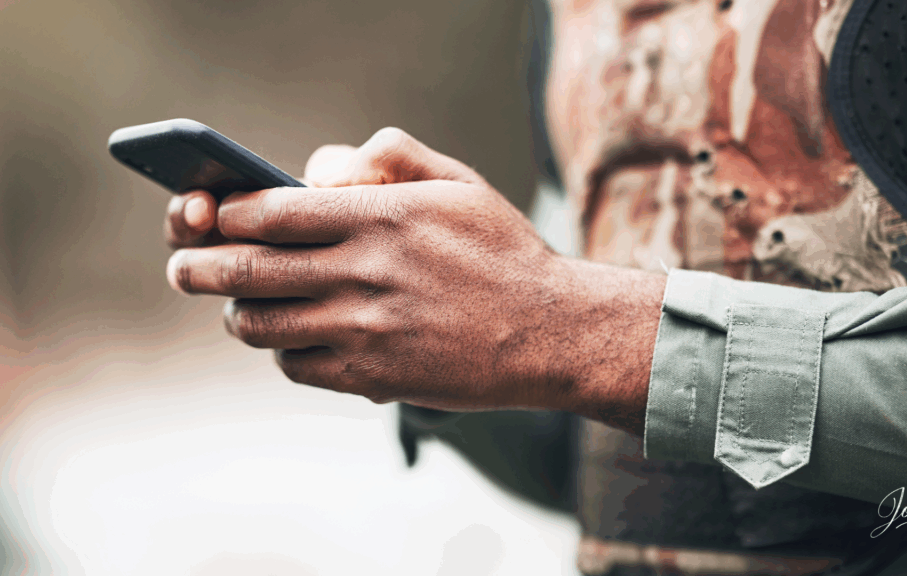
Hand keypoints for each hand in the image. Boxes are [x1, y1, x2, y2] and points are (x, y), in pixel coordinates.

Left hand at [164, 128, 664, 433]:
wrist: (550, 332)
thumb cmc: (502, 253)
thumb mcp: (460, 183)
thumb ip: (394, 154)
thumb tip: (325, 163)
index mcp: (382, 216)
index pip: (270, 212)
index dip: (226, 215)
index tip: (209, 216)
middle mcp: (366, 273)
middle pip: (247, 270)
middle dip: (198, 267)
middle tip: (184, 267)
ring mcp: (366, 329)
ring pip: (262, 325)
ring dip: (236, 313)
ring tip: (237, 306)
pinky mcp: (372, 376)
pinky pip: (296, 366)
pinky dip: (282, 352)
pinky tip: (292, 339)